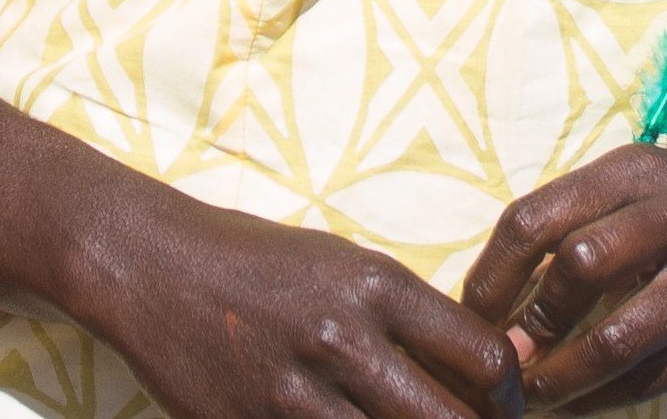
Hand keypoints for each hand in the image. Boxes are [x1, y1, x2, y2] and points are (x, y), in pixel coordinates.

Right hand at [73, 192, 520, 418]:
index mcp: (378, 289)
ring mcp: (290, 396)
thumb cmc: (264, 263)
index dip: (510, 393)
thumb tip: (482, 370)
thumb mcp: (352, 267)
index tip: (508, 403)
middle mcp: (342, 342)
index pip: (482, 357)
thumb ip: (413, 318)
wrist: (156, 269)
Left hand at [462, 144, 666, 410]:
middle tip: (508, 364)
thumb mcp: (635, 191)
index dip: (491, 278)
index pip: (536, 217)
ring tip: (534, 399)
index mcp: (638, 169)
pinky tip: (582, 403)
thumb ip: (568, 232)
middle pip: (580, 264)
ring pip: (620, 337)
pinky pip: (658, 375)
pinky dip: (606, 399)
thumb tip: (490, 315)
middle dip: (531, 325)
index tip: (476, 318)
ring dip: (562, 379)